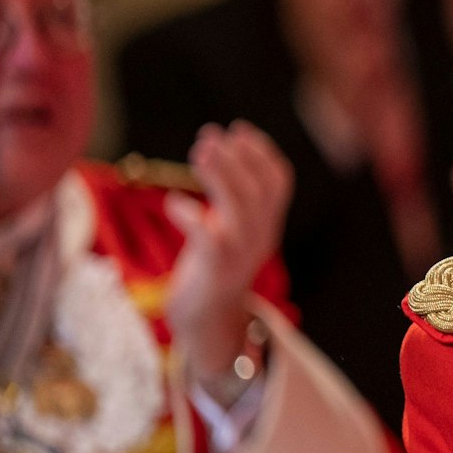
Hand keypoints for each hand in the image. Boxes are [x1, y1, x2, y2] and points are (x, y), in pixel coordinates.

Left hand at [165, 122, 291, 386]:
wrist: (206, 322)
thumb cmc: (210, 270)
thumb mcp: (229, 231)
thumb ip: (231, 201)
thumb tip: (217, 155)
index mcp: (266, 227)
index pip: (279, 183)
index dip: (262, 153)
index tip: (239, 130)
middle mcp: (260, 239)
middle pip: (258, 191)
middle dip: (236, 158)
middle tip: (209, 136)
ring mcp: (240, 256)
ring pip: (239, 210)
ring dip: (220, 176)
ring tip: (199, 152)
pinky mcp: (215, 271)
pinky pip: (209, 239)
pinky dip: (192, 217)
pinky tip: (173, 203)